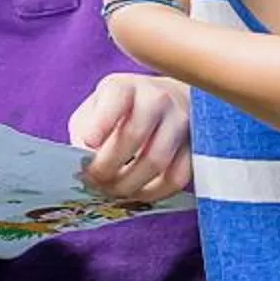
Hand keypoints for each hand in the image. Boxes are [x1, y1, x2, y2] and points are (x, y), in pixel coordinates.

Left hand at [69, 73, 194, 203]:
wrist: (166, 102)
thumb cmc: (121, 110)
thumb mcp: (96, 110)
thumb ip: (84, 131)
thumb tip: (83, 163)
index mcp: (125, 86)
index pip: (116, 97)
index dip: (102, 120)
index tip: (88, 142)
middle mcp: (157, 98)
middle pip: (134, 135)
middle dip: (109, 166)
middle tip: (95, 182)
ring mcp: (180, 120)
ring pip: (156, 160)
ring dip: (129, 184)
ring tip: (112, 192)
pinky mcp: (196, 145)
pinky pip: (177, 177)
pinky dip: (154, 193)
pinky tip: (137, 194)